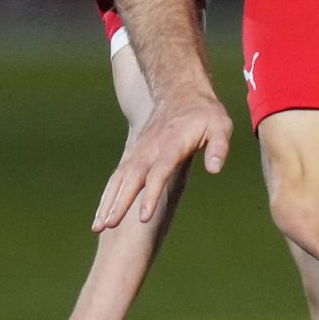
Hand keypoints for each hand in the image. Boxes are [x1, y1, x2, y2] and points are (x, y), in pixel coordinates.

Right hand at [93, 88, 230, 231]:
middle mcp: (150, 149)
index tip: (143, 217)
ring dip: (108, 202)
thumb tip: (215, 169)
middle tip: (108, 226)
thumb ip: (218, 147)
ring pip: (120, 179)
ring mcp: (139, 151)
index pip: (158, 173)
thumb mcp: (221, 126)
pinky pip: (118, 176)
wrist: (181, 92)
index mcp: (172, 145)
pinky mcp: (134, 154)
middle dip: (120, 203)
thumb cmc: (205, 114)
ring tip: (97, 227)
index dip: (150, 195)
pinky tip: (102, 214)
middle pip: (132, 179)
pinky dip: (108, 195)